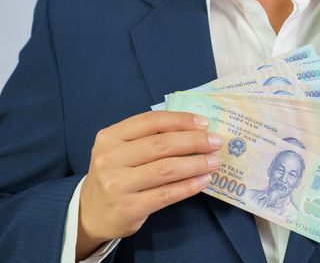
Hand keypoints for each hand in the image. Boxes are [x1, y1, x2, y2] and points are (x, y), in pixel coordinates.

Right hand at [76, 111, 221, 258]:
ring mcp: (117, 184)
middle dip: (195, 141)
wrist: (90, 212)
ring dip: (196, 163)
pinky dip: (189, 186)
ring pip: (167, 169)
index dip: (181, 120)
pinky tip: (204, 180)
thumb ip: (148, 137)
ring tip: (215, 161)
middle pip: (162, 144)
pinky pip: (167, 194)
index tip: (204, 123)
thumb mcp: (121, 149)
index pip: (151, 121)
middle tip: (216, 142)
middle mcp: (110, 158)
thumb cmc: (115, 174)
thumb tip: (195, 129)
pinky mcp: (128, 208)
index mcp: (110, 136)